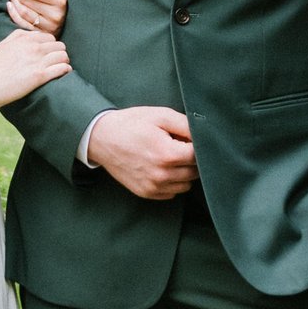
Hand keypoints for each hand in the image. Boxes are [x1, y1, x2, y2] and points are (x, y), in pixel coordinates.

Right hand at [0, 27, 68, 108]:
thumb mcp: (2, 45)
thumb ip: (16, 36)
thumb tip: (27, 34)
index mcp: (24, 39)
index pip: (49, 37)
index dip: (51, 46)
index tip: (49, 53)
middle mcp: (33, 47)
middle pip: (59, 45)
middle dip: (59, 53)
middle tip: (55, 61)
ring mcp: (37, 61)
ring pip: (63, 55)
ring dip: (64, 61)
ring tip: (61, 67)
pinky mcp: (40, 75)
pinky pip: (62, 68)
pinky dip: (65, 70)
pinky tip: (64, 73)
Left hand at [5, 0, 67, 35]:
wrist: (65, 23)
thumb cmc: (58, 3)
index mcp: (59, 1)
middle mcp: (54, 15)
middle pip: (27, 0)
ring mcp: (47, 26)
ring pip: (23, 11)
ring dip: (13, 0)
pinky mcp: (39, 34)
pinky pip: (21, 23)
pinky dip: (13, 13)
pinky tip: (10, 4)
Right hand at [83, 105, 197, 199]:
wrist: (102, 138)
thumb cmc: (132, 124)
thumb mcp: (160, 115)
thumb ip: (187, 125)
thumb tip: (205, 134)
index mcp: (167, 154)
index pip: (199, 156)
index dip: (198, 146)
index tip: (190, 139)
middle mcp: (162, 175)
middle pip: (195, 172)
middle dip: (192, 159)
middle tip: (179, 145)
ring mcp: (154, 187)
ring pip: (186, 185)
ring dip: (184, 172)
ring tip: (169, 156)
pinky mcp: (146, 193)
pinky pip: (172, 192)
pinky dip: (172, 182)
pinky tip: (162, 166)